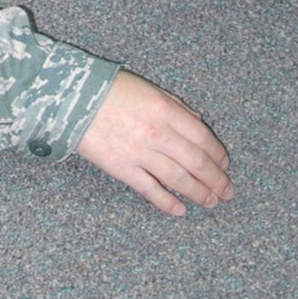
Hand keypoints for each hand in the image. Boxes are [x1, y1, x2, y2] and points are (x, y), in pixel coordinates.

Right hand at [74, 70, 232, 216]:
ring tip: (211, 202)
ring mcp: (140, 153)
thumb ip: (176, 105)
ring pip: (179, 180)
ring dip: (200, 193)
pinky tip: (180, 210)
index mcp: (164, 109)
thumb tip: (199, 124)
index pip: (202, 138)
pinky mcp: (122, 169)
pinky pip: (151, 190)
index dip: (219, 154)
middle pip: (196, 162)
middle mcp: (157, 133)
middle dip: (216, 180)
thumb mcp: (147, 88)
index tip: (225, 165)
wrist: (70, 97)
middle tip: (227, 191)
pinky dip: (168, 203)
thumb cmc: (109, 88)